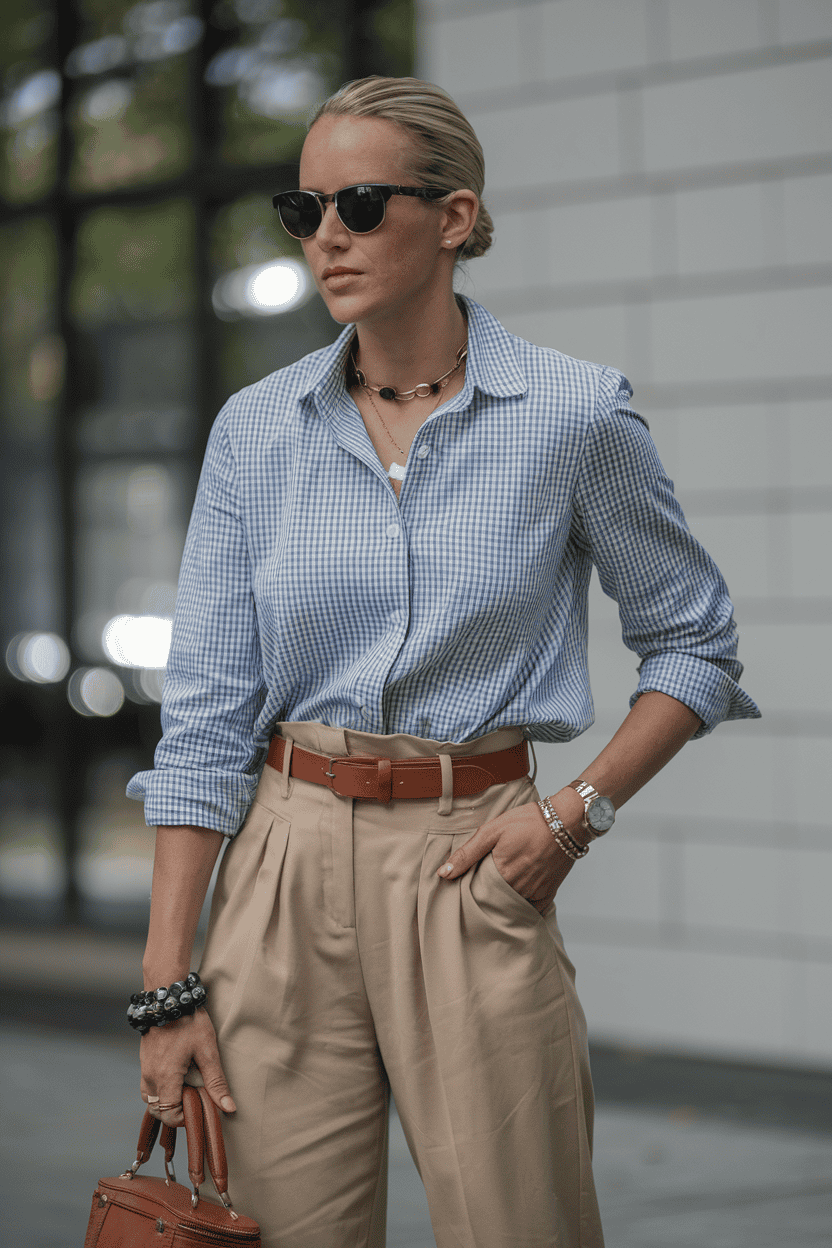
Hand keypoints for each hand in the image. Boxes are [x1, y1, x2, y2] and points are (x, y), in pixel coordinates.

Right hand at [140, 1008, 234, 1127]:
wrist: (169, 997)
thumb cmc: (189, 1022)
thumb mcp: (208, 1051)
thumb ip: (217, 1082)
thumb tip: (229, 1108)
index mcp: (165, 1077)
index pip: (169, 1115)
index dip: (184, 1118)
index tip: (199, 1107)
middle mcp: (150, 1076)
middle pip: (158, 1111)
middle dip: (175, 1112)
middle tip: (194, 1098)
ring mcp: (144, 1069)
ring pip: (150, 1099)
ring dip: (166, 1102)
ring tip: (186, 1088)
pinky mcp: (144, 1061)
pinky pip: (148, 1086)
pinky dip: (160, 1090)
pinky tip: (177, 1078)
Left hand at [437, 801, 575, 912]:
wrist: (566, 820)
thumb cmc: (528, 821)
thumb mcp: (492, 830)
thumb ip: (467, 853)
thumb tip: (443, 873)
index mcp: (501, 874)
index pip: (477, 894)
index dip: (470, 891)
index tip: (466, 887)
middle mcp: (518, 888)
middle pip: (494, 902)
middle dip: (486, 898)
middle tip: (480, 890)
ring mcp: (535, 892)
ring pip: (512, 907)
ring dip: (503, 903)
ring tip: (497, 892)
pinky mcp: (549, 893)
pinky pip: (533, 910)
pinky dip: (524, 908)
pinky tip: (516, 900)